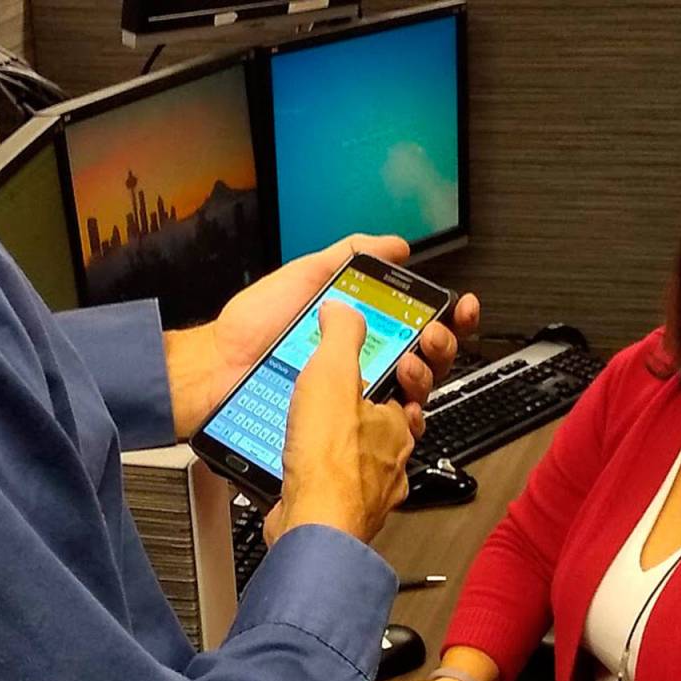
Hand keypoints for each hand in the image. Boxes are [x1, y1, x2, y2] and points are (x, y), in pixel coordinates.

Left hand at [164, 233, 479, 437]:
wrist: (219, 370)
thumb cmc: (255, 326)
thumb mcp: (306, 276)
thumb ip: (350, 255)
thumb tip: (396, 245)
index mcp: (361, 330)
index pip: (418, 325)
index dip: (447, 318)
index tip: (461, 308)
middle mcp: (363, 365)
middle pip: (426, 361)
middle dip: (441, 346)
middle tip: (431, 339)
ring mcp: (354, 399)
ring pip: (413, 397)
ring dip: (424, 380)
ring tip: (408, 369)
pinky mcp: (340, 429)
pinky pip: (385, 435)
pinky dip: (403, 424)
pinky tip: (402, 409)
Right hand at [264, 301, 412, 544]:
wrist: (311, 526)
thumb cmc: (329, 461)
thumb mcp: (332, 374)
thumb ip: (342, 335)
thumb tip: (344, 309)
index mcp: (400, 416)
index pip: (424, 374)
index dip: (421, 351)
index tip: (419, 336)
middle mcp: (394, 450)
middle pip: (403, 406)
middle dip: (397, 383)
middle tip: (384, 367)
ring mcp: (374, 480)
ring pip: (379, 443)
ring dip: (365, 423)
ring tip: (345, 406)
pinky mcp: (349, 502)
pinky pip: (352, 472)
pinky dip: (339, 458)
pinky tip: (318, 450)